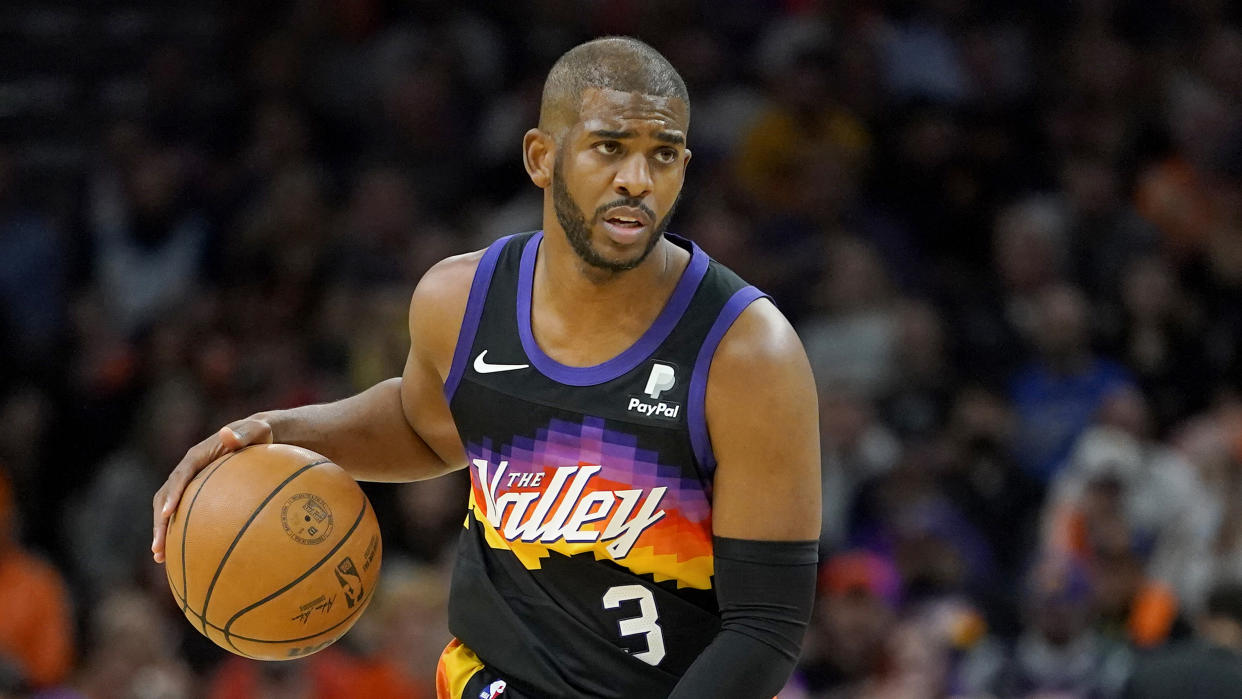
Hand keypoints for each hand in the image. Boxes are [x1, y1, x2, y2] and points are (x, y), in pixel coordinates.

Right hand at [151, 418, 272, 562]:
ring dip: (162, 532)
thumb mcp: (256, 430)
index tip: (168, 513)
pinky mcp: (195, 494)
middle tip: (158, 547)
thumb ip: (243, 433)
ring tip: (160, 558)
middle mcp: (187, 471)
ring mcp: (189, 484)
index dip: (172, 494)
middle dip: (159, 523)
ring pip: (168, 509)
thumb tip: (227, 432)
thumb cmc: (259, 434)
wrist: (257, 438)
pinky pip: (184, 514)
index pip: (180, 476)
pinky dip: (179, 533)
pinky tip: (182, 556)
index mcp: (197, 457)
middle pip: (165, 497)